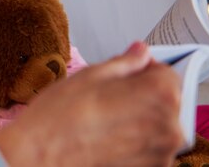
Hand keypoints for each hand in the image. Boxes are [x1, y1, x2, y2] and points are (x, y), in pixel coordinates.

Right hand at [0, 42, 183, 165]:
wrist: (39, 156)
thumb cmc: (59, 118)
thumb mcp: (91, 74)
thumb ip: (125, 62)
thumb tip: (140, 53)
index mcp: (159, 94)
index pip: (167, 73)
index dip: (144, 70)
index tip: (126, 74)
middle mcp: (169, 127)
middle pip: (165, 101)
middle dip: (143, 95)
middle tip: (108, 97)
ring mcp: (161, 154)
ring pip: (156, 126)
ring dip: (138, 119)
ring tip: (104, 119)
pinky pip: (148, 149)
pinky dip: (133, 142)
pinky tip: (105, 137)